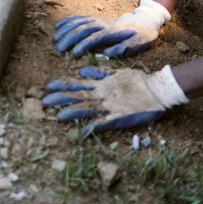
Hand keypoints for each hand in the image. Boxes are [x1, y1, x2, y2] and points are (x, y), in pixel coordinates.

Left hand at [42, 65, 186, 133]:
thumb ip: (99, 73)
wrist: (158, 90)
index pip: (78, 85)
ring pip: (88, 109)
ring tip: (58, 117)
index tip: (48, 87)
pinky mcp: (120, 117)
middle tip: (44, 102)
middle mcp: (103, 95)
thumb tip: (82, 72)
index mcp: (102, 84)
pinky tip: (82, 131)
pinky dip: (93, 126)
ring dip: (72, 112)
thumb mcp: (117, 72)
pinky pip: (104, 123)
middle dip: (60, 99)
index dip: (62, 86)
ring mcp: (110, 106)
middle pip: (78, 96)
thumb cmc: (138, 81)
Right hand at [53, 0, 169, 56]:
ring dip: (65, 29)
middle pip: (82, 28)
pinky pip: (79, 18)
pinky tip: (58, 25)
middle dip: (69, 38)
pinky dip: (68, 21)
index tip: (73, 54)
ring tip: (54, 38)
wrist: (146, 21)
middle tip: (58, 48)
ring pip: (78, 22)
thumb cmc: (142, 36)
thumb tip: (108, 54)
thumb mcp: (139, 44)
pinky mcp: (96, 19)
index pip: (93, 38)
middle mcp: (103, 24)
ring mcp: (98, 20)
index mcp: (112, 32)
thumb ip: (124, 48)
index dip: (83, 45)